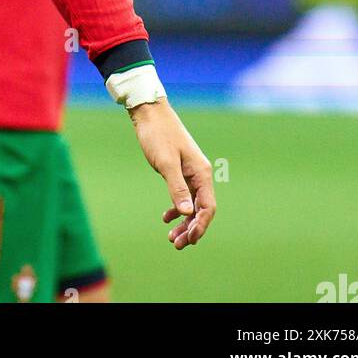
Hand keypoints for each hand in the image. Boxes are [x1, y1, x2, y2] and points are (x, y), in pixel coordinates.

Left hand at [129, 97, 215, 248]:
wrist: (150, 113)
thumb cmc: (158, 135)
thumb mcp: (166, 163)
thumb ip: (177, 188)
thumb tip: (188, 213)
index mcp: (201, 173)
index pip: (207, 207)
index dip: (200, 226)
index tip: (189, 240)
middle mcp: (200, 174)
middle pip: (201, 209)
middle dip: (191, 229)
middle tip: (176, 244)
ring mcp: (191, 172)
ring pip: (192, 205)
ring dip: (184, 222)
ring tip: (172, 238)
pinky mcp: (180, 170)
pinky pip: (184, 195)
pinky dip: (177, 209)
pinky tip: (166, 218)